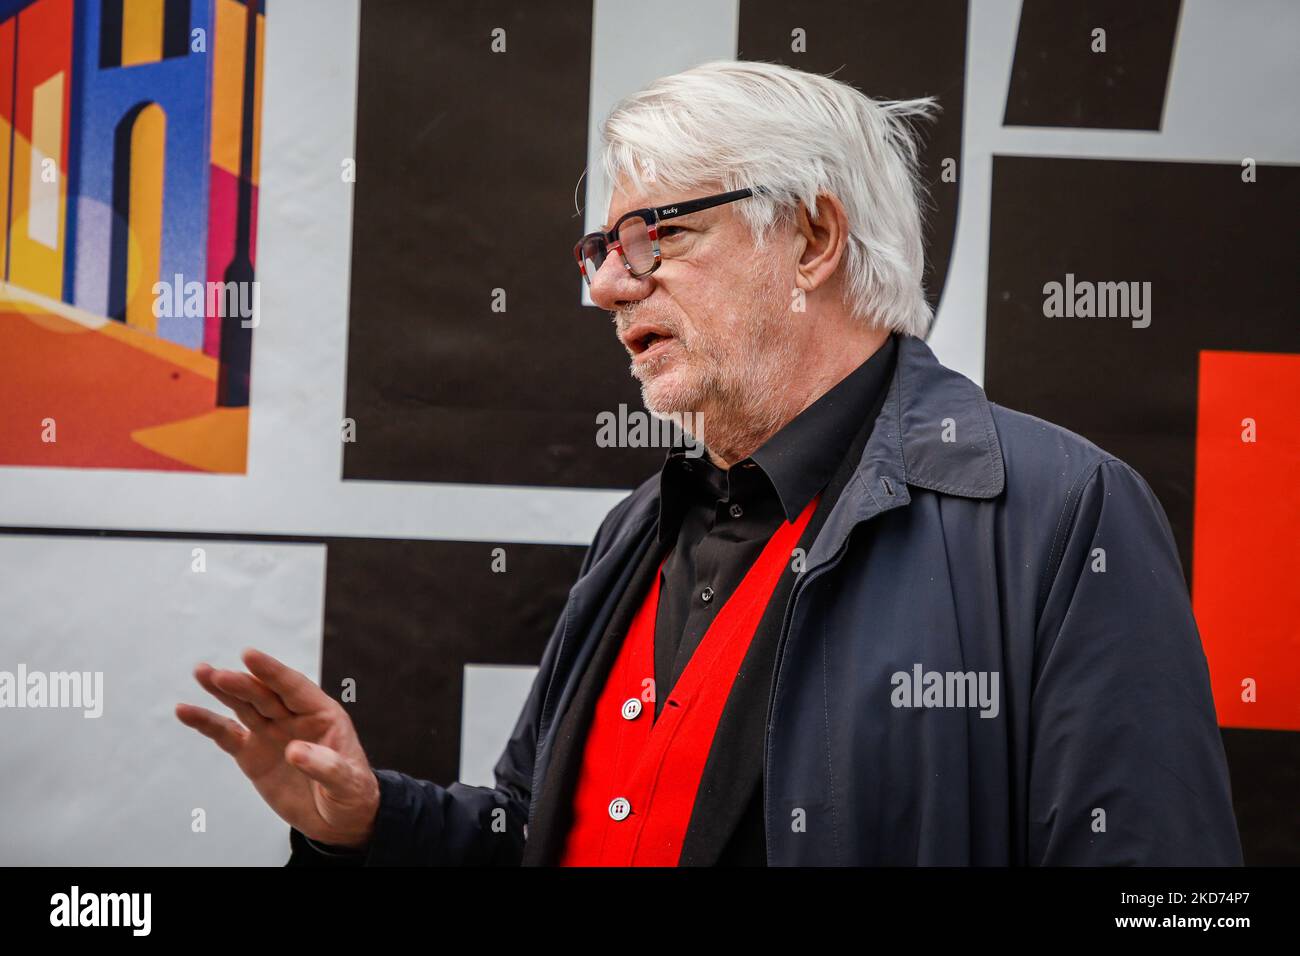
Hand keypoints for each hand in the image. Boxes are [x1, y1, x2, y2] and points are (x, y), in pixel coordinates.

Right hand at [176, 647, 380, 848]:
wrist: (337, 818)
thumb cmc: (350, 793)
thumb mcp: (347, 782)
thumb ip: (325, 766)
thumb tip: (294, 750)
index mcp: (322, 714)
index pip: (294, 687)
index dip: (271, 671)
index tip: (249, 655)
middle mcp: (293, 717)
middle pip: (264, 695)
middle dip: (242, 683)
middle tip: (216, 674)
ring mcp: (271, 733)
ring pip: (244, 706)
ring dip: (222, 690)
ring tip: (201, 672)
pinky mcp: (252, 753)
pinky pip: (226, 734)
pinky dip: (206, 722)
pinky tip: (185, 710)